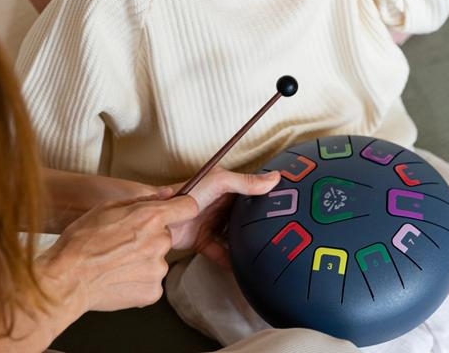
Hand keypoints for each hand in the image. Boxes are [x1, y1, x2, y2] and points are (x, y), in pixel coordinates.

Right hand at [37, 194, 198, 312]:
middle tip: (125, 244)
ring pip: (158, 260)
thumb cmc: (82, 240)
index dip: (182, 208)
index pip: (188, 207)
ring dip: (144, 260)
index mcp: (151, 217)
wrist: (67, 278)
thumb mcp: (108, 207)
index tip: (176, 212)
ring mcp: (158, 269)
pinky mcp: (153, 292)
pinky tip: (119, 277)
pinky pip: (152, 281)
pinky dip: (139, 280)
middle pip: (165, 236)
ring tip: (117, 263)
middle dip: (150, 238)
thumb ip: (142, 200)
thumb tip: (166, 194)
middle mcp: (160, 242)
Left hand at [164, 168, 280, 268]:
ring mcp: (213, 224)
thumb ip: (246, 182)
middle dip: (259, 225)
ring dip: (246, 244)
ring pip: (236, 236)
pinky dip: (231, 262)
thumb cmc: (187, 193)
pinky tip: (242, 270)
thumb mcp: (220, 182)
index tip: (287, 207)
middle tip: (280, 235)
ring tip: (265, 254)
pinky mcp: (204, 241)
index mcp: (227, 188)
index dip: (267, 198)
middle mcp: (222, 206)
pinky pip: (222, 253)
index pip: (252, 192)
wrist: (161, 220)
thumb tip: (276, 178)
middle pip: (246, 216)